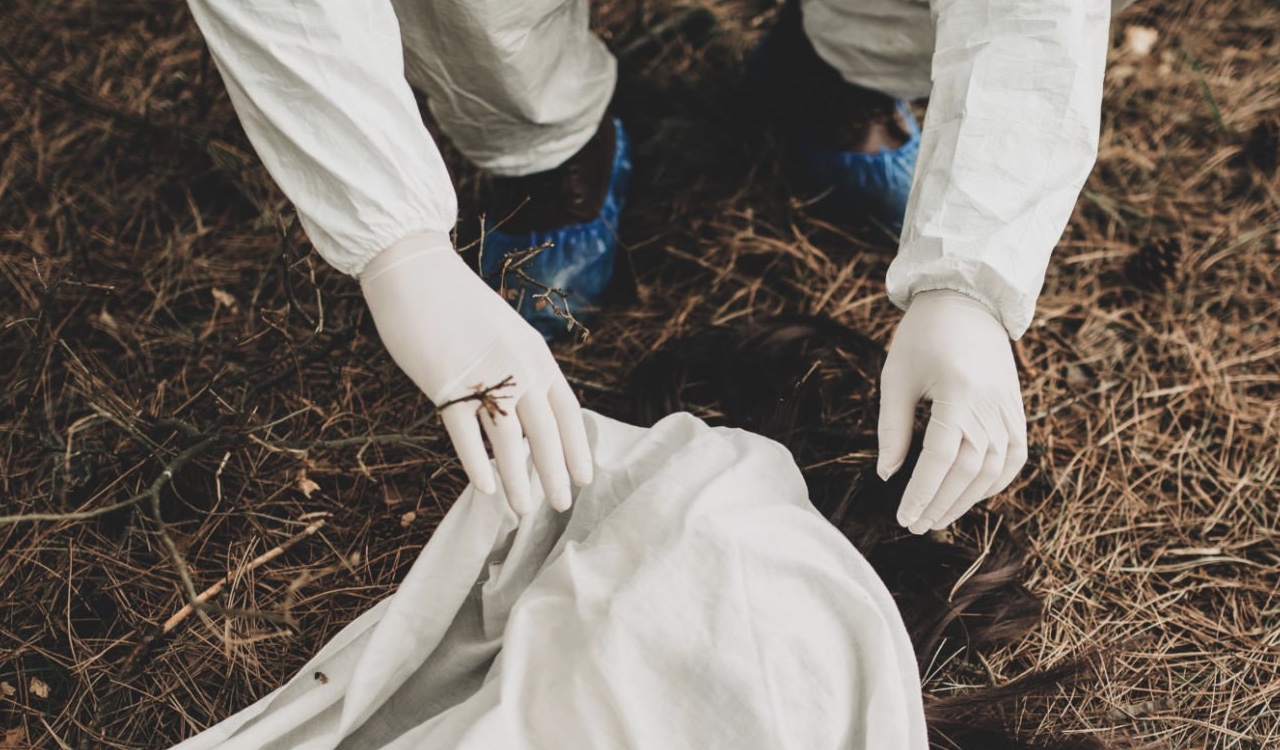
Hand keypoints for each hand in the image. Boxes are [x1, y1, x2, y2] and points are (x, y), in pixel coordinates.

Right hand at [360, 233, 592, 514]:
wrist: (414, 272)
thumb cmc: (455, 302)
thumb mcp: (502, 332)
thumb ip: (517, 368)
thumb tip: (526, 411)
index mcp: (535, 353)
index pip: (567, 409)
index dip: (577, 446)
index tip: (585, 476)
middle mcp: (517, 367)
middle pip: (545, 431)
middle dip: (556, 472)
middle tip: (563, 505)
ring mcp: (482, 376)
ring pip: (509, 440)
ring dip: (518, 479)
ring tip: (524, 509)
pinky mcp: (446, 385)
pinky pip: (466, 434)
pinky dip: (476, 463)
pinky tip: (484, 489)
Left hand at [877, 290, 1027, 533]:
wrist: (966, 301)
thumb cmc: (923, 336)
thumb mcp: (897, 378)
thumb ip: (893, 428)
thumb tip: (887, 475)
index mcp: (959, 394)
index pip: (941, 458)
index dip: (922, 492)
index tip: (904, 516)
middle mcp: (990, 405)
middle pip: (969, 471)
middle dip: (941, 504)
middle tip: (916, 525)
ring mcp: (1009, 408)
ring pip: (994, 469)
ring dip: (966, 500)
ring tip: (937, 517)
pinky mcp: (1016, 409)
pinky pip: (1015, 455)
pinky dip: (996, 481)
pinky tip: (973, 496)